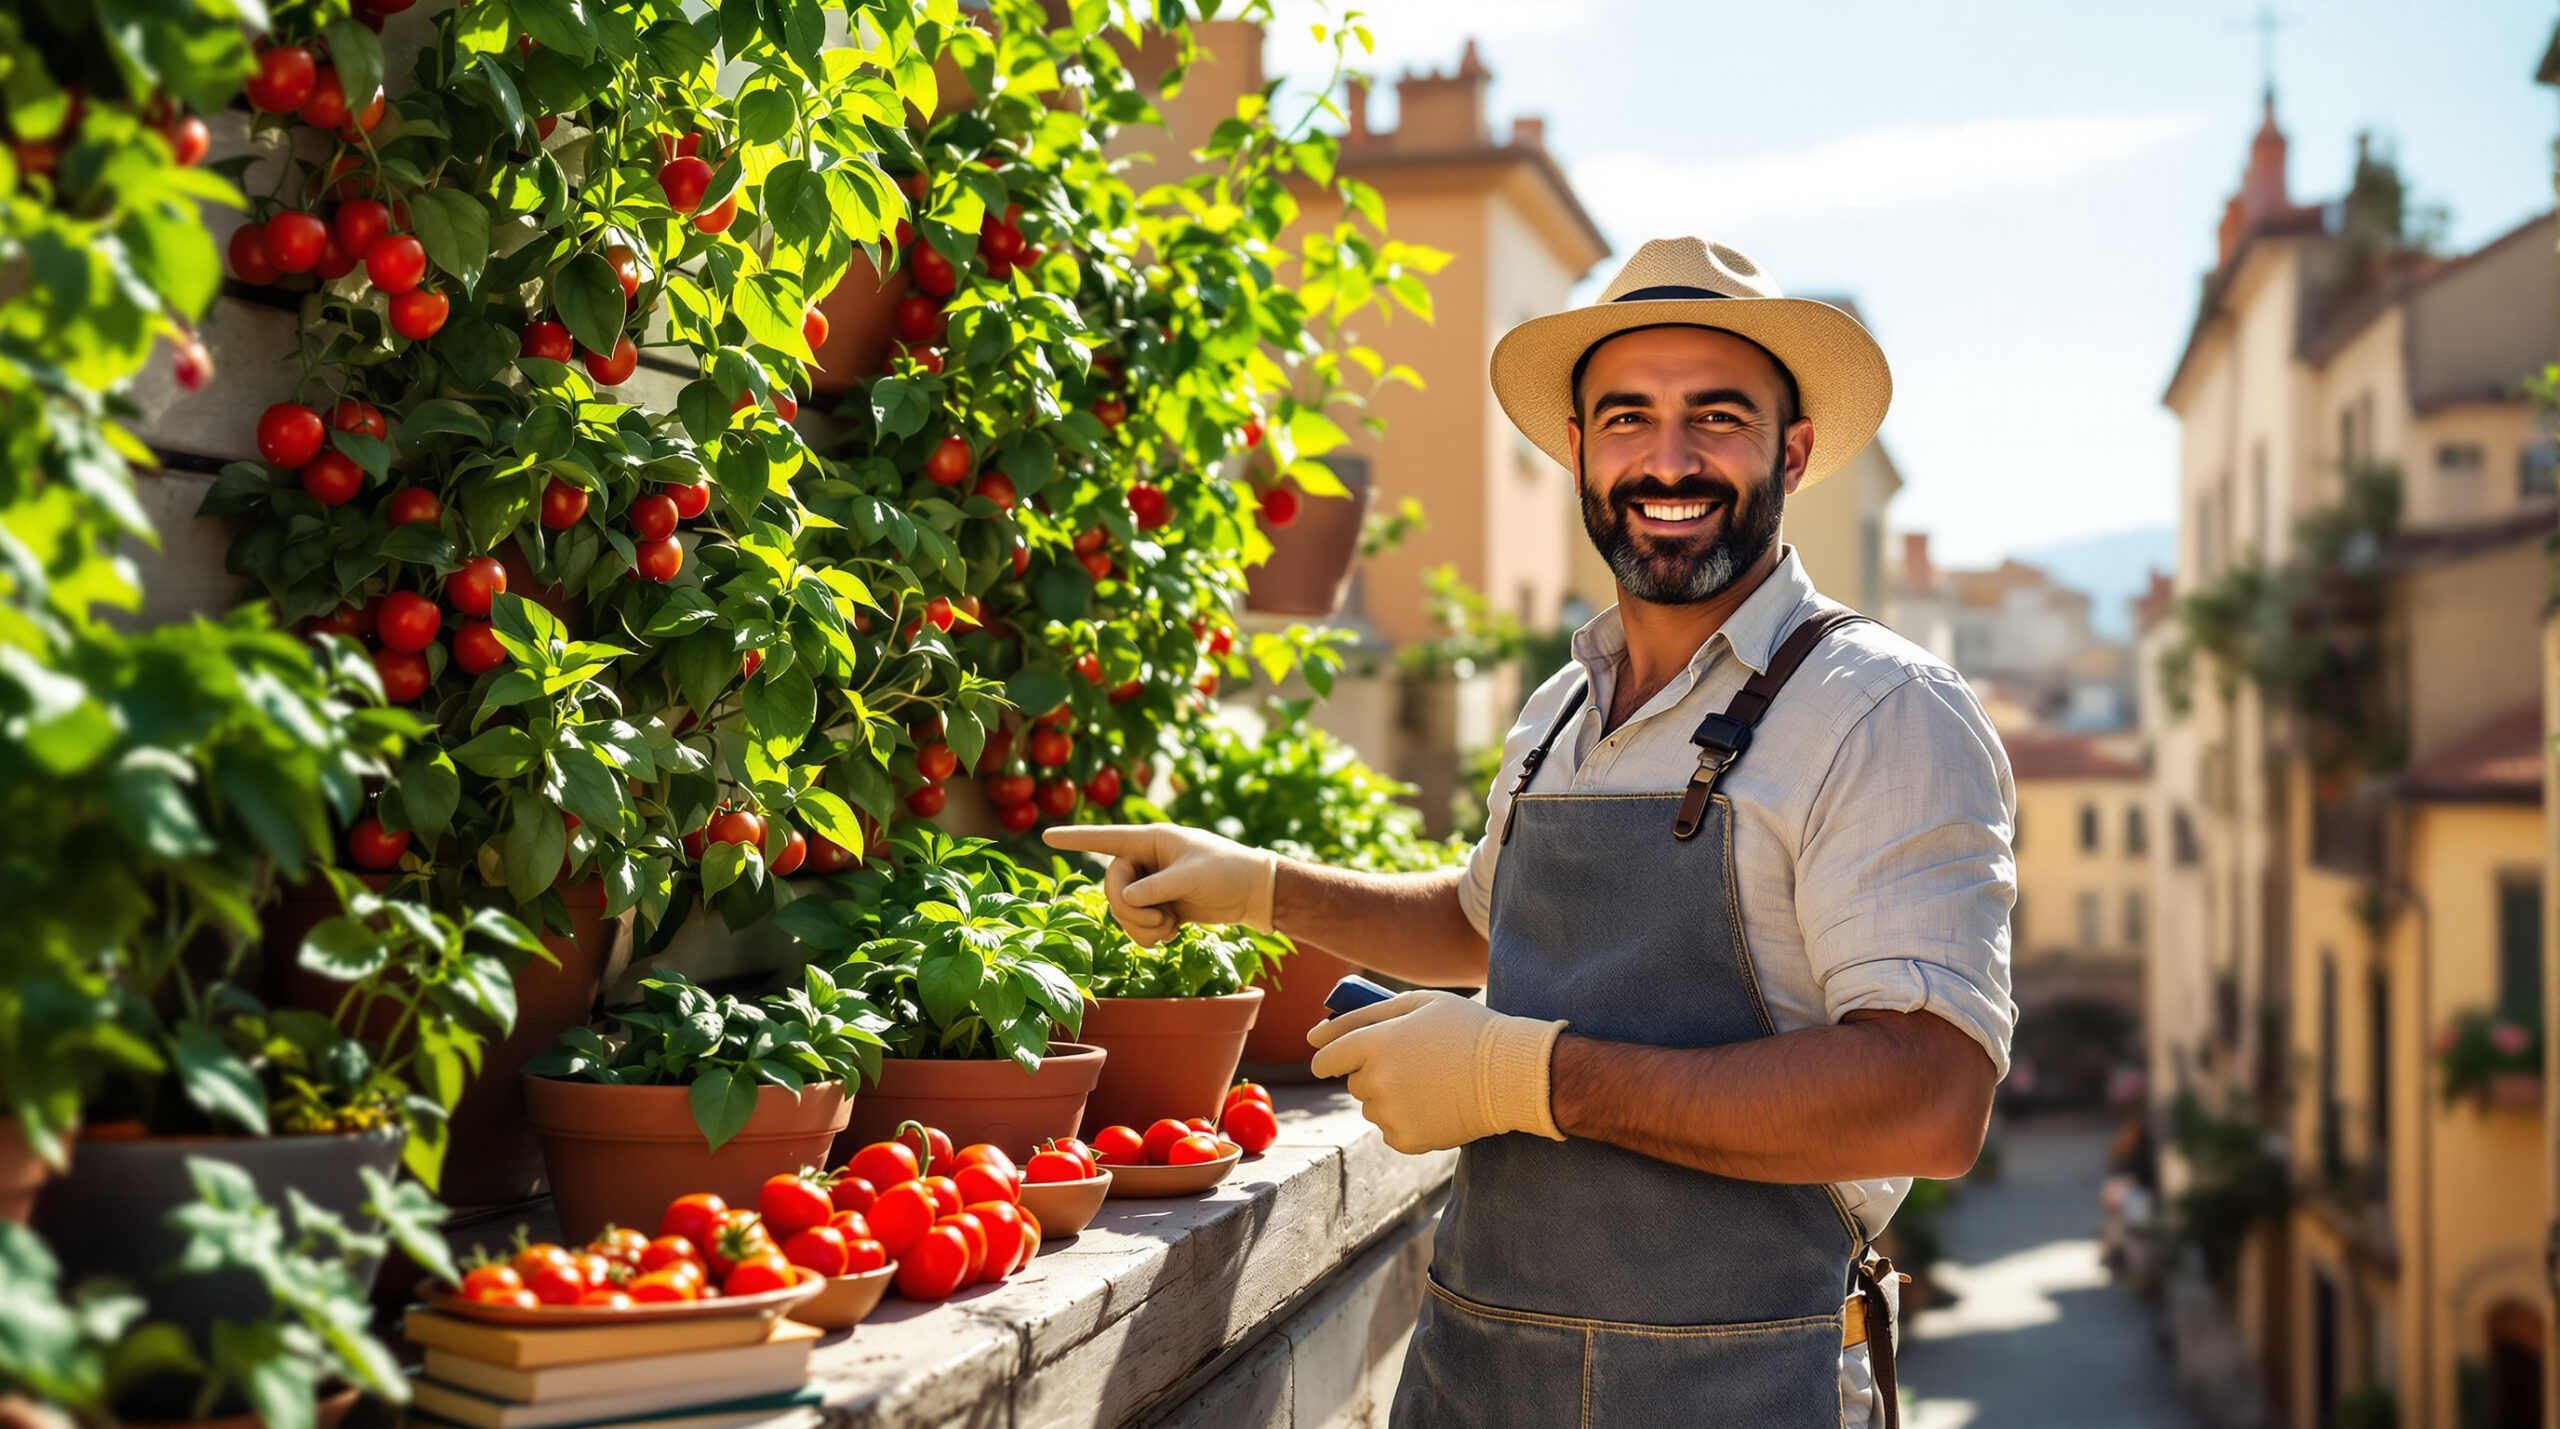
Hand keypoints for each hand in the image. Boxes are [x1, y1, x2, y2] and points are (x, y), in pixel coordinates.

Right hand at [1039, 823, 1279, 945]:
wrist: (1253, 893)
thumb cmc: (1227, 872)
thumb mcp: (1192, 877)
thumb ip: (1156, 887)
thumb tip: (1124, 898)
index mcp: (1152, 840)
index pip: (1106, 838)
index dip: (1075, 838)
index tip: (1045, 836)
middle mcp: (1146, 860)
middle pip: (1110, 886)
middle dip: (1130, 910)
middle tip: (1161, 919)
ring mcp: (1150, 884)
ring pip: (1120, 910)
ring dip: (1141, 926)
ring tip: (1171, 926)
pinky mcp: (1157, 906)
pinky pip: (1134, 925)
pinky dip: (1149, 934)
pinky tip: (1174, 931)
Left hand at [1306, 990, 1567, 1153]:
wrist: (1511, 1075)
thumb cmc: (1467, 1029)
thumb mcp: (1419, 1004)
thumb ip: (1363, 1015)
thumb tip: (1313, 1036)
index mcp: (1375, 1043)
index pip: (1325, 1059)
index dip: (1333, 1058)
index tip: (1343, 1060)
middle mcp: (1376, 1081)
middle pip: (1353, 1083)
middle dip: (1374, 1073)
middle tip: (1416, 1064)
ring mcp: (1391, 1114)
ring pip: (1372, 1107)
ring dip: (1390, 1097)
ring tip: (1431, 1084)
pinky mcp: (1406, 1139)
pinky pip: (1389, 1130)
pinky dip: (1406, 1120)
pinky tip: (1435, 1105)